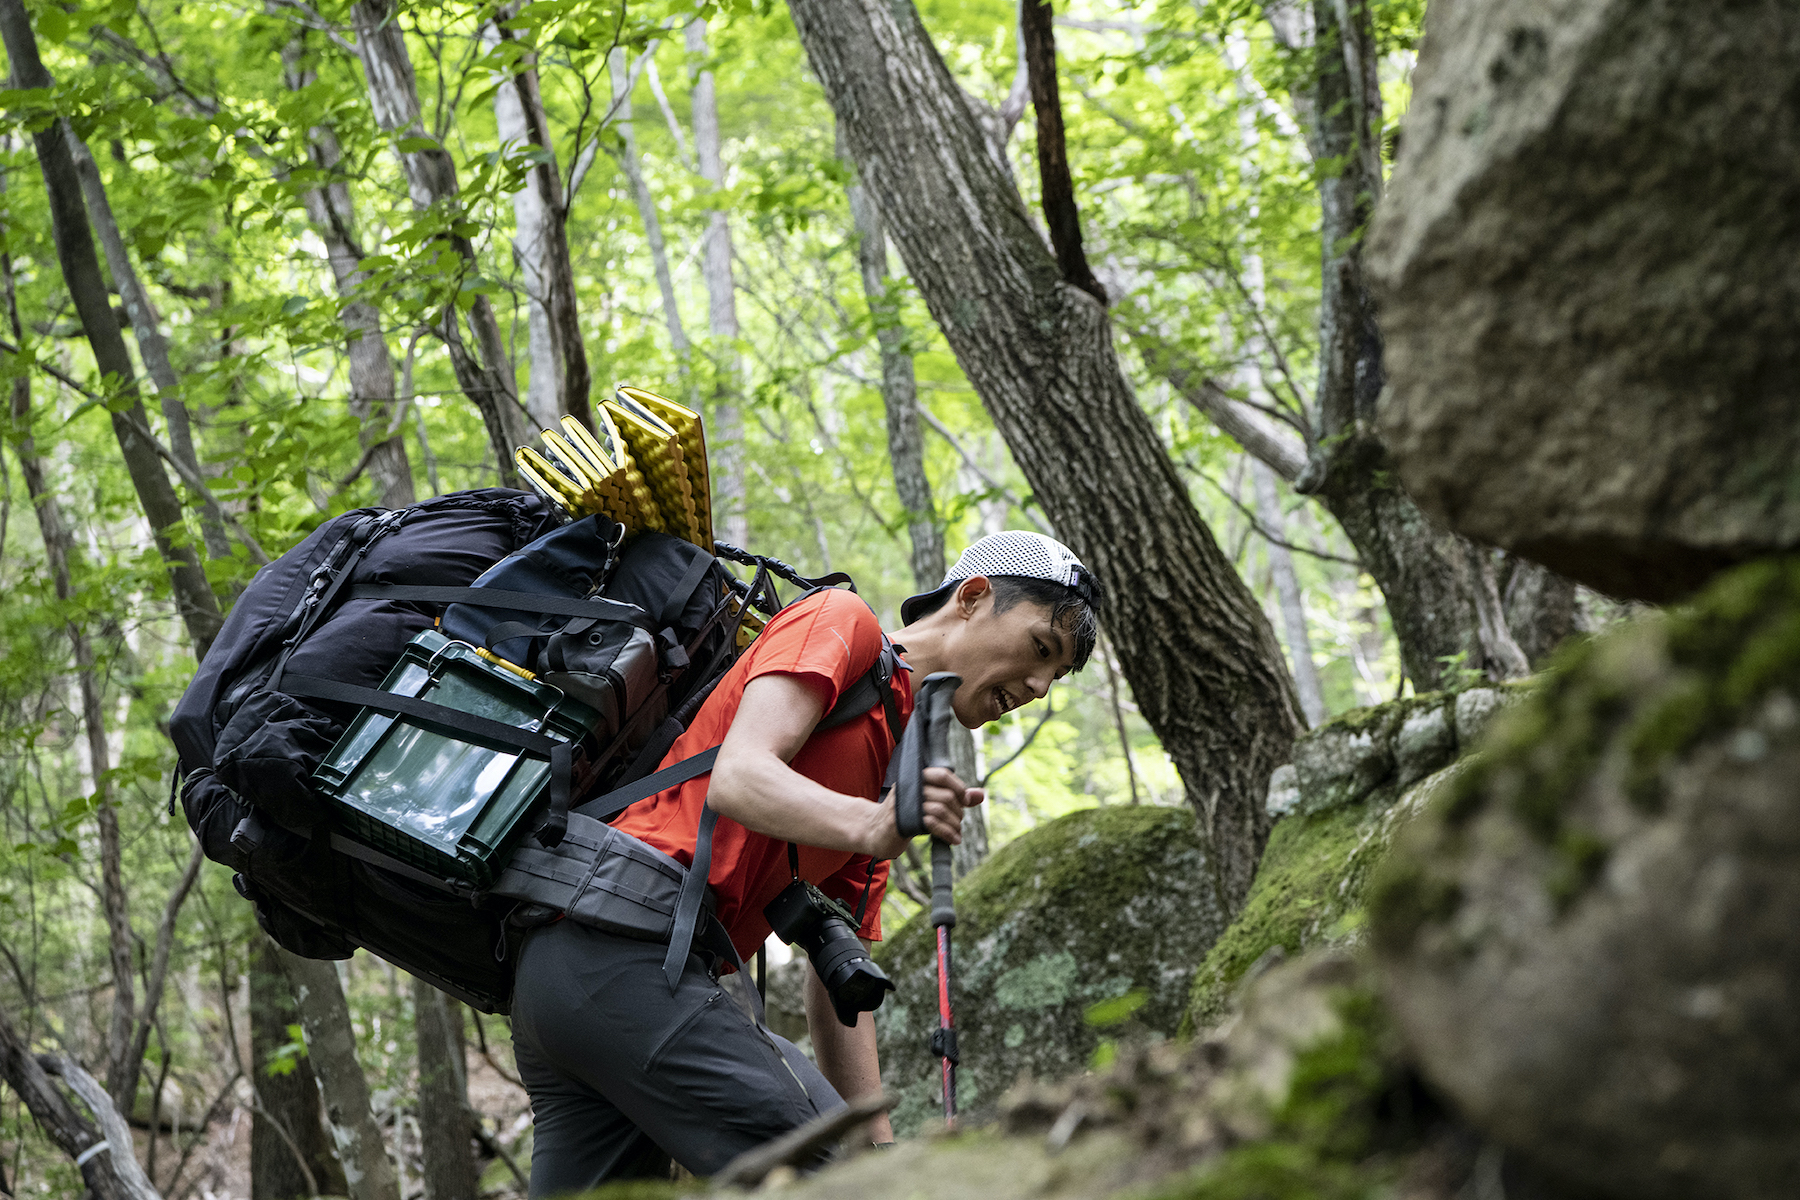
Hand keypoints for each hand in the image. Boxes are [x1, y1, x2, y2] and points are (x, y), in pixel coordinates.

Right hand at [863, 767, 984, 859]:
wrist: (875, 832)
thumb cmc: (906, 816)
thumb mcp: (929, 803)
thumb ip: (954, 797)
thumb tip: (980, 795)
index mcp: (916, 778)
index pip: (943, 775)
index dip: (959, 788)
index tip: (966, 801)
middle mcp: (910, 787)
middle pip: (946, 795)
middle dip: (958, 812)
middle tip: (958, 822)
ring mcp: (905, 803)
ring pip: (941, 809)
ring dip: (954, 824)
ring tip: (956, 833)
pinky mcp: (902, 821)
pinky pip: (933, 824)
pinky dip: (947, 833)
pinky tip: (953, 840)